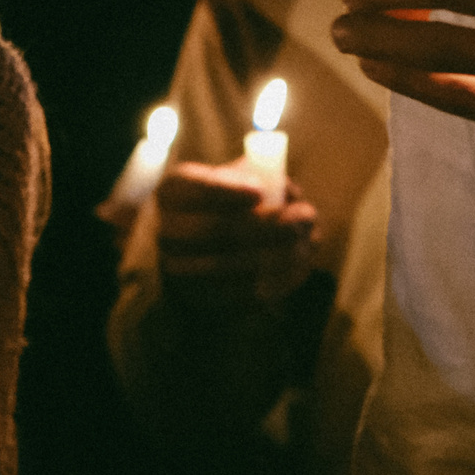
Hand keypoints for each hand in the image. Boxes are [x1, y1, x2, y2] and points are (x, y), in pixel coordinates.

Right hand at [152, 161, 319, 307]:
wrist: (202, 248)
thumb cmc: (230, 203)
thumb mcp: (237, 178)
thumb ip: (260, 175)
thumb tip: (287, 194)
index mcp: (173, 191)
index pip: (195, 189)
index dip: (226, 191)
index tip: (260, 191)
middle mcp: (166, 230)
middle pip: (214, 230)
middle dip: (267, 224)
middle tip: (308, 215)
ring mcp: (176, 269)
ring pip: (227, 266)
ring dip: (276, 255)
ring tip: (307, 242)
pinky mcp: (197, 299)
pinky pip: (235, 295)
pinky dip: (270, 283)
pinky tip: (297, 267)